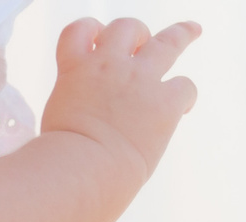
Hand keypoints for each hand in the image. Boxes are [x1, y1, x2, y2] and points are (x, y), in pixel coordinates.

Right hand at [43, 17, 200, 179]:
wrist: (80, 170)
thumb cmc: (56, 160)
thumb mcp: (53, 121)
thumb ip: (73, 109)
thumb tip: (82, 126)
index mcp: (75, 71)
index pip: (78, 31)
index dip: (89, 31)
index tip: (95, 40)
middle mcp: (109, 66)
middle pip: (126, 28)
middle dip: (135, 33)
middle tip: (140, 42)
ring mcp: (141, 80)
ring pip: (168, 41)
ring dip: (181, 34)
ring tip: (192, 30)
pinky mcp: (165, 100)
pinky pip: (185, 86)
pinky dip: (184, 97)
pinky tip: (182, 109)